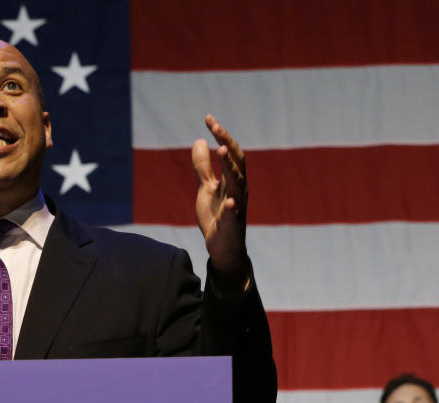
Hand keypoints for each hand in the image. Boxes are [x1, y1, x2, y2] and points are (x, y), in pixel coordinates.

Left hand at [191, 114, 247, 275]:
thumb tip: (200, 141)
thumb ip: (203, 167)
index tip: (209, 119)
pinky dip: (231, 207)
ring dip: (230, 168)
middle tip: (215, 126)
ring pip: (236, 184)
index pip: (231, 152)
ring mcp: (236, 207)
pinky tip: (229, 200)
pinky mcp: (231, 226)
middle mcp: (238, 190)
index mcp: (232, 180)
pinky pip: (232, 215)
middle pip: (236, 162)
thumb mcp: (206, 188)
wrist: (222, 248)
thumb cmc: (216, 216)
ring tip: (221, 151)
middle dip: (226, 143)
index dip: (221, 135)